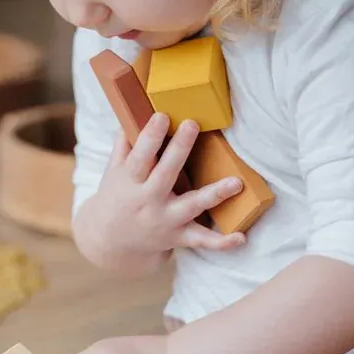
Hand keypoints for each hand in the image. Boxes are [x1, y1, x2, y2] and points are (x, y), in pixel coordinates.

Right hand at [84, 112, 246, 256]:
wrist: (111, 241)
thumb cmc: (117, 197)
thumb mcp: (113, 171)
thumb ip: (125, 144)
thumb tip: (136, 111)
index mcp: (130, 182)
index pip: (139, 156)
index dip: (150, 137)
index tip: (161, 116)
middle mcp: (148, 201)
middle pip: (165, 174)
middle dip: (178, 149)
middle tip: (192, 124)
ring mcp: (166, 220)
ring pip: (191, 206)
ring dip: (214, 195)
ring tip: (236, 183)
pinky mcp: (179, 236)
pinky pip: (201, 240)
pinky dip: (221, 242)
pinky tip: (241, 237)